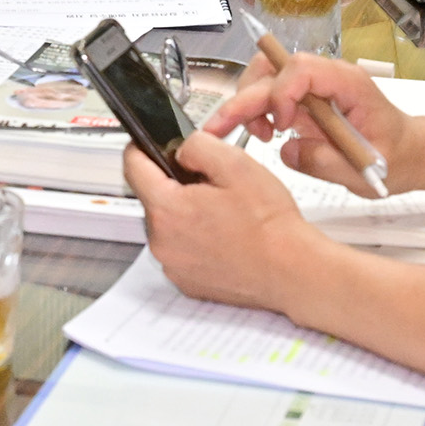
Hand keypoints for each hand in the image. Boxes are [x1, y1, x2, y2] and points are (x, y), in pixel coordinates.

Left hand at [125, 132, 326, 310]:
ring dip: (186, 215)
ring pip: (168, 225)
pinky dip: (195, 241)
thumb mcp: (237, 165)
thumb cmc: (269, 224)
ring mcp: (174, 265)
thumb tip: (181, 149)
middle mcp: (162, 241)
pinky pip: (181, 251)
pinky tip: (224, 238)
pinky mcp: (187, 282)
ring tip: (224, 214)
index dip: (141, 147)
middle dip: (175, 185)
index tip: (149, 143)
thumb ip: (198, 146)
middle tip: (212, 185)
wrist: (292, 271)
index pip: (132, 167)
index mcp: (168, 208)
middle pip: (153, 198)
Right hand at [206, 54, 412, 196]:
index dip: (282, 93)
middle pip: (274, 68)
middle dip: (245, 96)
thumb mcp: (367, 171)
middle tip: (223, 129)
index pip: (302, 69)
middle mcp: (328, 78)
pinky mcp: (307, 101)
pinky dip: (257, 109)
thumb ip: (327, 163)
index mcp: (348, 85)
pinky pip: (272, 93)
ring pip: (266, 75)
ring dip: (248, 101)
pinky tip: (265, 134)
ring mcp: (316, 88)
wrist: (412, 153)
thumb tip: (287, 151)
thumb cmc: (398, 158)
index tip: (281, 127)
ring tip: (256, 135)